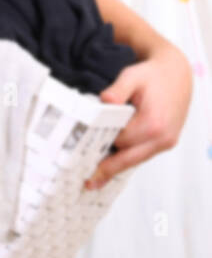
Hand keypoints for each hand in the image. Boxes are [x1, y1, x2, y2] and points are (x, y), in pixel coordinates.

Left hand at [88, 43, 193, 188]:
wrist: (176, 75)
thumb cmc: (153, 76)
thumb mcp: (132, 76)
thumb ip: (117, 90)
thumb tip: (105, 101)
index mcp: (154, 123)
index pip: (120, 141)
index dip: (100, 144)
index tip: (81, 154)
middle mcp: (163, 137)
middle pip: (129, 159)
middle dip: (107, 170)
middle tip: (88, 183)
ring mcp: (166, 142)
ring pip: (136, 160)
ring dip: (117, 167)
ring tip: (96, 180)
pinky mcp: (165, 142)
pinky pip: (143, 155)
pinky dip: (127, 160)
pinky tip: (112, 166)